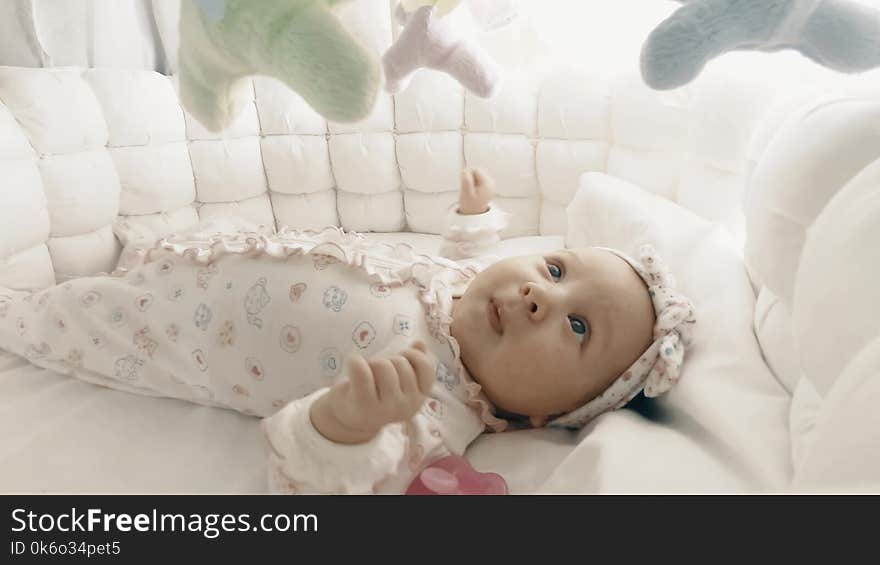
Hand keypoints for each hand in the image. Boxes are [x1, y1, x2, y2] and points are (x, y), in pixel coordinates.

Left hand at [310, 341, 435, 443]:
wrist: (350, 419)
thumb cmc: (377, 392)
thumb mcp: (399, 380)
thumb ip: (414, 362)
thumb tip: (420, 343)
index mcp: (420, 398)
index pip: (425, 367)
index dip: (412, 355)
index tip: (400, 358)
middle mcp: (408, 406)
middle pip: (400, 362)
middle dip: (387, 359)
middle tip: (377, 372)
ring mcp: (387, 408)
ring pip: (382, 365)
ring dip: (371, 363)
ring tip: (366, 375)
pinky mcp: (364, 405)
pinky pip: (361, 371)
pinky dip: (355, 361)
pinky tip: (352, 364)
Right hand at [458, 167, 493, 214]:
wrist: (474, 213)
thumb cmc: (470, 204)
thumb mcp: (466, 192)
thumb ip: (465, 181)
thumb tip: (465, 171)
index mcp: (487, 184)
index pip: (476, 169)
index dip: (468, 174)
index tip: (466, 184)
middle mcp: (491, 183)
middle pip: (478, 170)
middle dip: (471, 177)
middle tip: (469, 189)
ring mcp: (491, 184)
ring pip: (478, 174)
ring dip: (472, 180)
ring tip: (472, 190)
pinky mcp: (488, 185)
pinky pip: (479, 178)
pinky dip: (474, 182)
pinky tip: (474, 191)